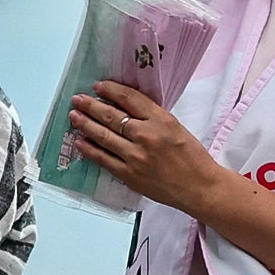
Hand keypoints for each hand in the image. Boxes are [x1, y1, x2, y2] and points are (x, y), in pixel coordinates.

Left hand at [69, 79, 230, 213]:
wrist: (200, 187)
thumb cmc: (192, 158)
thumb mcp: (176, 128)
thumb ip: (153, 118)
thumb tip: (125, 109)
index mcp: (161, 120)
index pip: (129, 99)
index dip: (110, 90)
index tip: (98, 86)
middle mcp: (146, 135)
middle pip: (111, 115)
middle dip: (91, 105)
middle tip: (78, 99)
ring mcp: (135, 156)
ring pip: (103, 135)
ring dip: (85, 124)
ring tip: (74, 116)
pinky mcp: (129, 174)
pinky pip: (103, 159)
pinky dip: (89, 149)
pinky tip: (80, 141)